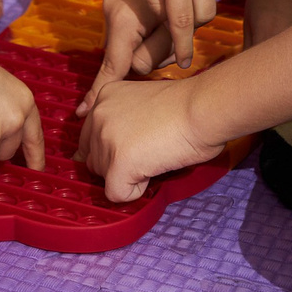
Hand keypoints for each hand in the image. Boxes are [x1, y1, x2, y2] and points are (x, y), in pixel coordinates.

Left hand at [78, 76, 219, 203]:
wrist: (202, 108)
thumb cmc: (186, 106)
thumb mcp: (141, 102)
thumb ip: (122, 120)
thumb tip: (115, 149)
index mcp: (104, 97)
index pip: (89, 138)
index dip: (112, 150)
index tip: (133, 148)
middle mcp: (98, 115)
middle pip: (94, 159)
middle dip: (117, 164)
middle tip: (148, 151)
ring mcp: (106, 140)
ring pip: (104, 178)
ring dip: (128, 176)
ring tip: (154, 156)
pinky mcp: (118, 164)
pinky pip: (117, 194)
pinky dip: (135, 192)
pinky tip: (153, 170)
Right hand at [82, 0, 174, 101]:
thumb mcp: (173, 28)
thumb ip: (155, 52)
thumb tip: (138, 69)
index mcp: (123, 20)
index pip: (112, 66)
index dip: (99, 92)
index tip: (83, 112)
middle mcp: (111, 12)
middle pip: (127, 57)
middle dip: (149, 55)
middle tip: (171, 38)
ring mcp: (112, 6)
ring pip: (129, 44)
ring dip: (150, 42)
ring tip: (169, 24)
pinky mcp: (118, 2)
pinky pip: (129, 30)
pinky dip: (143, 32)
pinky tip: (158, 19)